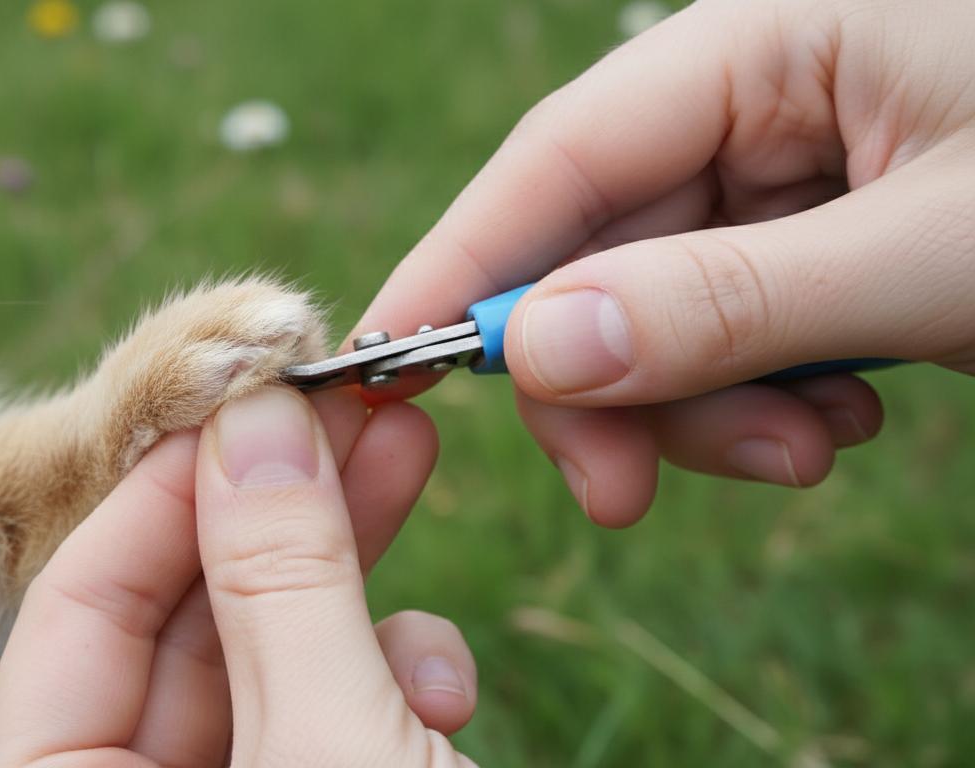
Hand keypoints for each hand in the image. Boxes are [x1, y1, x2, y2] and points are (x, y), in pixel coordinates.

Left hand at [0, 388, 476, 766]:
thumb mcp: (326, 744)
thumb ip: (282, 585)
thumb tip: (256, 418)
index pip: (74, 604)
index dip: (166, 484)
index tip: (256, 391)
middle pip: (182, 617)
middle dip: (277, 502)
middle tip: (344, 397)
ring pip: (266, 654)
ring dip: (347, 563)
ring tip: (408, 446)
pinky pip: (326, 715)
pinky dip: (388, 684)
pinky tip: (444, 680)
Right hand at [356, 0, 974, 525]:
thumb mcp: (933, 254)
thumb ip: (730, 303)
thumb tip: (538, 352)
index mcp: (769, 38)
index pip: (563, 157)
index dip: (464, 268)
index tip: (384, 370)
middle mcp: (760, 95)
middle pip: (603, 254)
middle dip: (614, 387)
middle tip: (618, 494)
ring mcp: (793, 167)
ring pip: (666, 310)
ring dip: (708, 409)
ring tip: (810, 451)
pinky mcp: (825, 236)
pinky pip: (736, 328)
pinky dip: (767, 397)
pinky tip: (842, 419)